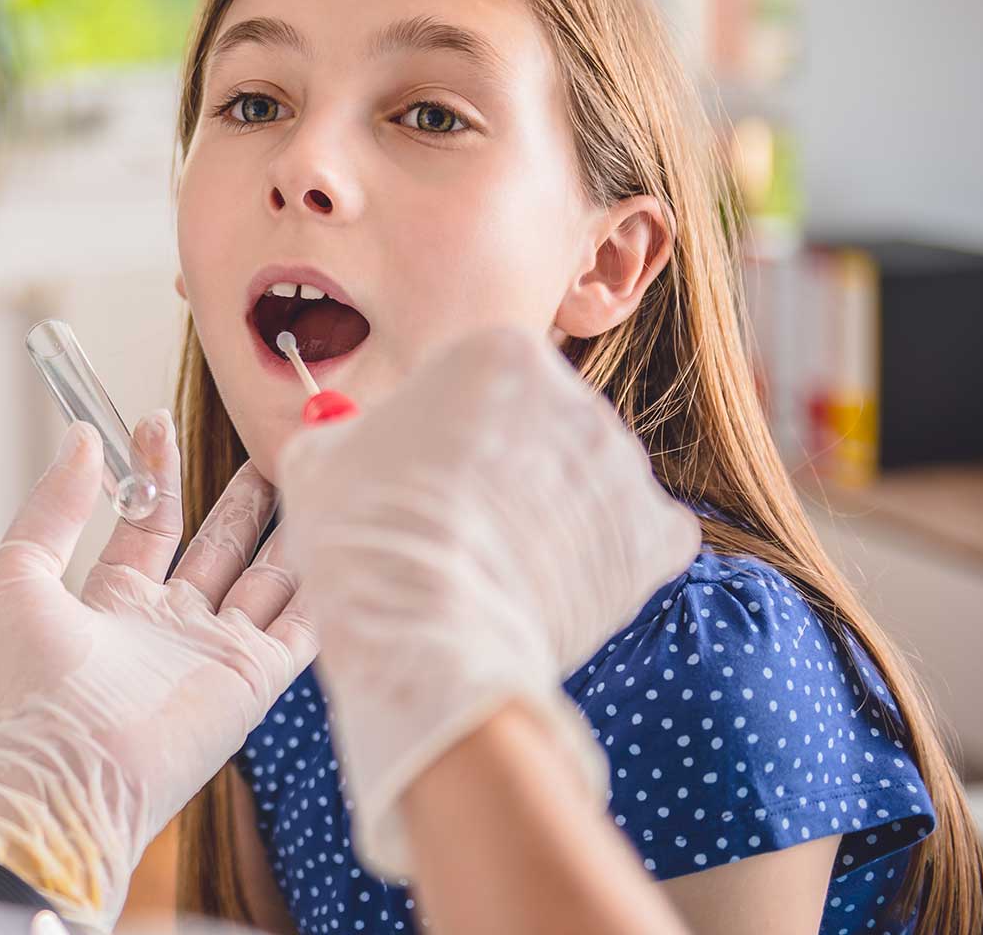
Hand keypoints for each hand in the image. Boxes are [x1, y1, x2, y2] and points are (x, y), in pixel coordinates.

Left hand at [0, 412, 316, 929]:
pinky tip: (345, 536)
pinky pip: (303, 622)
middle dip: (246, 497)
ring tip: (320, 474)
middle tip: (273, 445)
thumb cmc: (30, 685)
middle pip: (221, 545)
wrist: (66, 770)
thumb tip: (83, 437)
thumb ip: (54, 506)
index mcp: (114, 598)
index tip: (160, 419)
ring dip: (293, 529)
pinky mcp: (254, 678)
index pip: (150, 519)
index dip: (157, 468)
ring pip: (269, 577)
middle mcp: (171, 623)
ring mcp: (216, 650)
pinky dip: (326, 583)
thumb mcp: (17, 574)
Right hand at [262, 328, 700, 881]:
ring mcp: (625, 466)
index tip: (425, 466)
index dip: (447, 425)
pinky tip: (547, 583)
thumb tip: (360, 441)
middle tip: (458, 520)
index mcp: (498, 351)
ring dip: (549, 512)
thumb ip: (356, 431)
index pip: (481, 375)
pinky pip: (631, 537)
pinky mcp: (659, 536)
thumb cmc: (364, 534)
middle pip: (540, 422)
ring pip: (582, 480)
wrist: (425, 630)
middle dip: (507, 464)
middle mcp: (577, 395)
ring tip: (494, 563)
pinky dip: (596, 560)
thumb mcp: (323, 456)